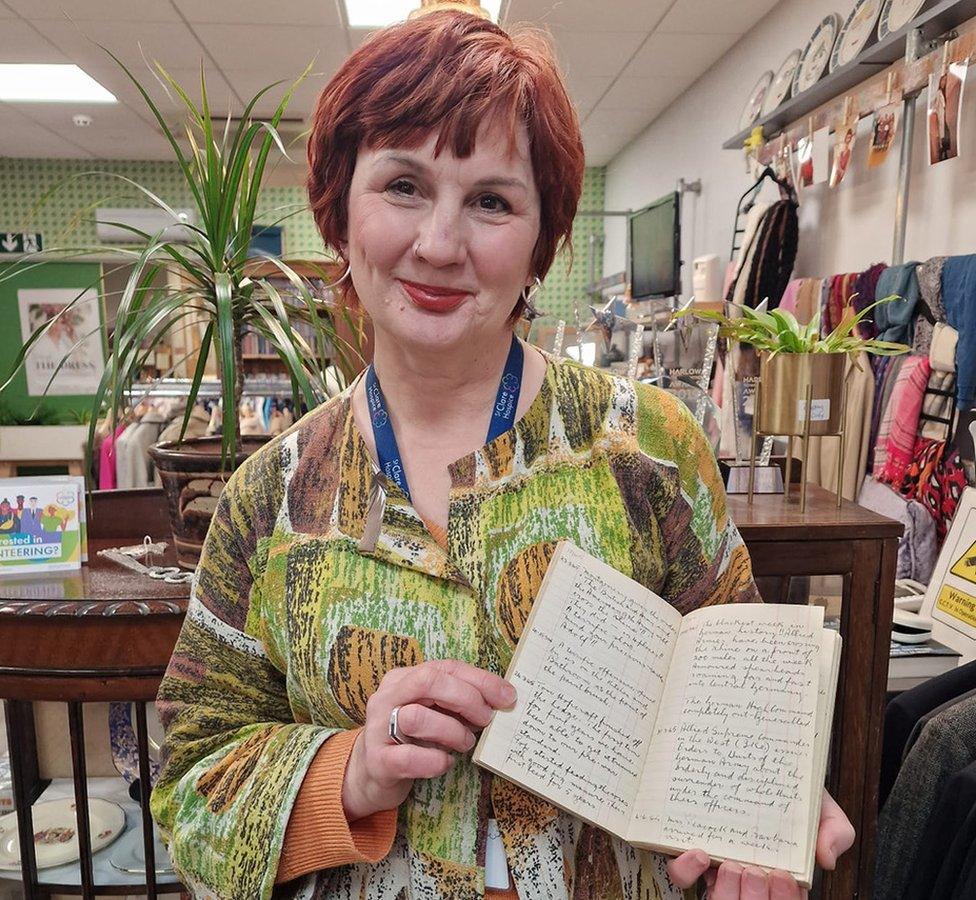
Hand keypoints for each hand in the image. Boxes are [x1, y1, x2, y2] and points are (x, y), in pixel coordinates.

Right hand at [341, 659, 515, 821]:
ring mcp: (378, 728)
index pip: (445, 667)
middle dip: (466, 699)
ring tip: (464, 744)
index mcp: (403, 679)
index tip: (507, 696)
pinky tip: (443, 763)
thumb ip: (457, 702)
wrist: (367, 775)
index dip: (480, 679)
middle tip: (486, 719)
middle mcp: (387, 697)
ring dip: (452, 732)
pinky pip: (410, 758)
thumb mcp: (432, 712)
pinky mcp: (377, 761)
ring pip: (417, 717)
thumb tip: (500, 700)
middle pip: (428, 681)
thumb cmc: (409, 740)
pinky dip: (435, 761)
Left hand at [665, 789, 854, 897]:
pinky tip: (699, 853)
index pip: (784, 898)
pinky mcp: (690, 849)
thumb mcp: (819, 806)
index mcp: (781, 870)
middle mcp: (748, 872)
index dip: (783, 897)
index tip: (783, 874)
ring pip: (715, 897)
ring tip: (730, 863)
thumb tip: (826, 858)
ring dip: (721, 890)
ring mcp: (718, 863)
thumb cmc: (788, 787)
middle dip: (751, 897)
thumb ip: (835, 830)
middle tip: (756, 870)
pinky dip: (687, 871)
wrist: (754, 754)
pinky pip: (682, 875)